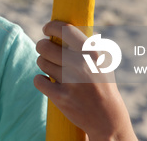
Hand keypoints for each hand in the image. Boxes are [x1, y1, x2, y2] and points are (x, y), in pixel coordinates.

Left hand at [33, 21, 135, 140]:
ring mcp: (70, 81)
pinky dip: (40, 80)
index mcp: (92, 53)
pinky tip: (48, 81)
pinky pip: (38, 80)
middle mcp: (81, 65)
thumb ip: (87, 44)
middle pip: (45, 46)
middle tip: (46, 51)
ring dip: (43, 63)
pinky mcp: (61, 97)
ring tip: (52, 69)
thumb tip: (65, 28)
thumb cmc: (103, 85)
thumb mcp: (102, 62)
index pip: (65, 30)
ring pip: (41, 62)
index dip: (52, 27)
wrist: (108, 119)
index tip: (47, 29)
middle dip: (42, 47)